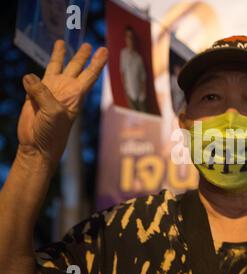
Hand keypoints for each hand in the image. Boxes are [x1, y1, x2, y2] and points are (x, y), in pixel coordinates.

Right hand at [17, 40, 107, 167]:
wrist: (37, 146)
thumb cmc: (52, 133)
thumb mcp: (53, 112)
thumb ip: (43, 93)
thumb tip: (29, 76)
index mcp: (75, 95)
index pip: (90, 74)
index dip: (97, 62)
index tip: (104, 50)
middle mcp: (65, 90)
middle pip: (76, 67)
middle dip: (82, 55)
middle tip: (88, 44)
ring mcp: (50, 91)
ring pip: (56, 68)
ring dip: (60, 56)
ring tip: (62, 41)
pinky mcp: (34, 95)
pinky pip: (35, 78)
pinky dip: (34, 72)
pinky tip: (33, 69)